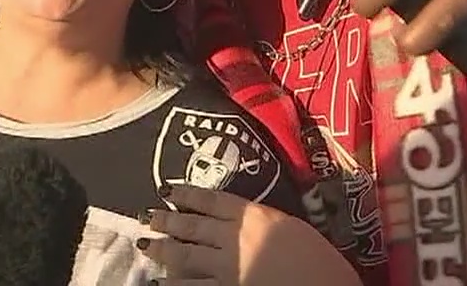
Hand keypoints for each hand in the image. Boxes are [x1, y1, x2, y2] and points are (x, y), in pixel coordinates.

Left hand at [138, 184, 359, 285]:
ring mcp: (228, 268)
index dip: (187, 194)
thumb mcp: (293, 227)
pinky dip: (172, 284)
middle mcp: (236, 238)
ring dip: (163, 249)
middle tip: (148, 216)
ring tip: (146, 244)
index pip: (212, 200)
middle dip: (167, 221)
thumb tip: (244, 218)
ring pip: (186, 255)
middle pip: (193, 226)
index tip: (169, 190)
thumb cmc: (320, 261)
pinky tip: (157, 282)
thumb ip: (263, 220)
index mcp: (255, 216)